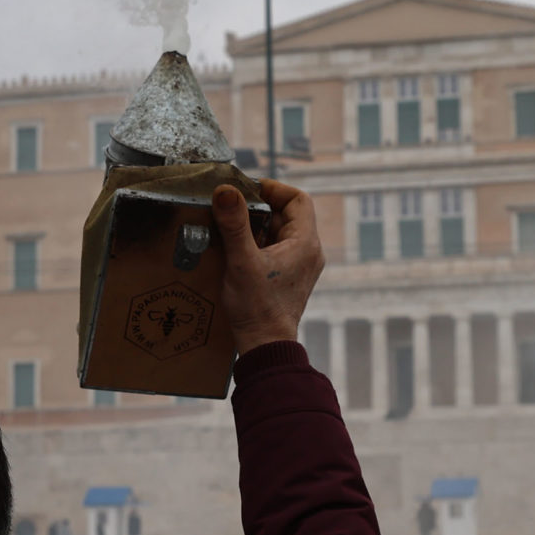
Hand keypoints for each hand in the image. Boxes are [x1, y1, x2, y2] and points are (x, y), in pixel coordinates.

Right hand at [212, 178, 322, 354]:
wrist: (265, 345)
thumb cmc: (258, 308)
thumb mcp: (242, 262)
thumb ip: (234, 224)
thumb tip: (226, 191)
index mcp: (305, 243)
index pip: (298, 199)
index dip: (274, 189)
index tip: (248, 189)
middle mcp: (309, 252)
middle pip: (287, 214)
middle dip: (259, 208)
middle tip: (233, 208)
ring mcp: (300, 265)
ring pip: (279, 231)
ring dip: (255, 226)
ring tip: (230, 229)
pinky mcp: (289, 276)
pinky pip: (275, 248)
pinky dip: (257, 243)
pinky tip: (236, 249)